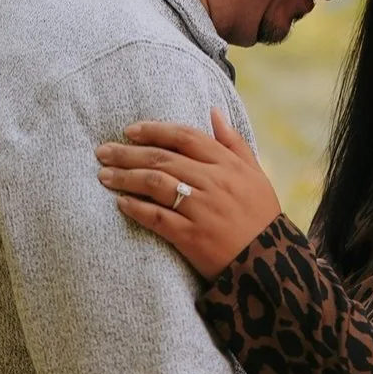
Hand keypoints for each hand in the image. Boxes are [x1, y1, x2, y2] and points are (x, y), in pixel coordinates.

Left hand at [96, 109, 282, 278]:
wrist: (269, 262)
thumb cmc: (261, 216)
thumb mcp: (255, 174)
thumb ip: (233, 142)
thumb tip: (213, 111)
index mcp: (228, 164)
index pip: (185, 137)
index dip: (154, 130)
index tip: (129, 131)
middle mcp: (214, 182)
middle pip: (162, 159)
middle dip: (128, 153)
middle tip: (103, 152)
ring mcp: (202, 209)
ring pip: (156, 184)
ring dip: (126, 178)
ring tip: (104, 176)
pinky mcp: (192, 236)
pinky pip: (157, 217)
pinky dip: (136, 208)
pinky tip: (120, 203)